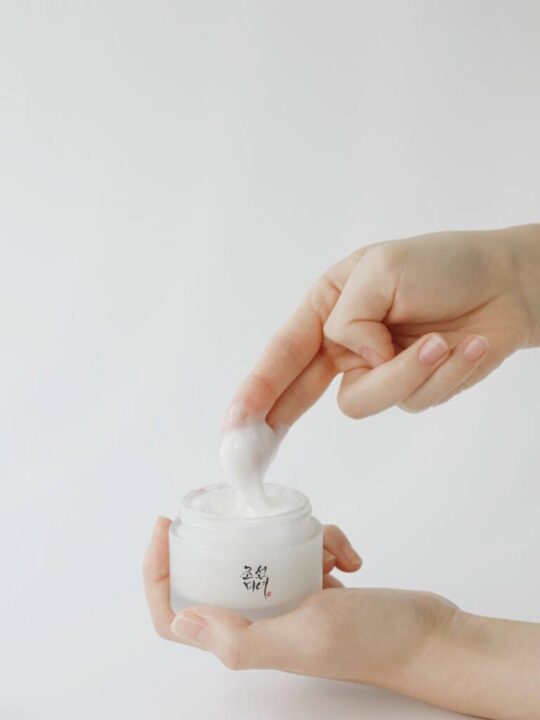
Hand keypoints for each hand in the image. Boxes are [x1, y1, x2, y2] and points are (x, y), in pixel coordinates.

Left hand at [143, 516, 361, 641]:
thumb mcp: (303, 638)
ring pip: (264, 554)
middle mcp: (262, 621)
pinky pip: (303, 550)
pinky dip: (324, 542)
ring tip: (321, 542)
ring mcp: (290, 602)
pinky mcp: (318, 586)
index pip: (177, 616)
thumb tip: (182, 620)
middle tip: (231, 509)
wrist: (433, 638)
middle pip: (215, 576)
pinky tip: (346, 556)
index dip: (158, 576)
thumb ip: (242, 639)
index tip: (165, 527)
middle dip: (220, 540)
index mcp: (247, 639)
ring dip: (290, 538)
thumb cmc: (372, 643)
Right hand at [226, 224, 539, 427]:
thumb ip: (351, 319)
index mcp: (328, 307)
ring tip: (442, 342)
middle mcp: (345, 342)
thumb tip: (357, 360)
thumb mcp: (381, 271)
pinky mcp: (413, 389)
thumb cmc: (444, 265)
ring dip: (407, 374)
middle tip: (255, 447)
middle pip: (299, 391)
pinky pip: (413, 401)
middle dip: (278, 416)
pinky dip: (444, 374)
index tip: (234, 424)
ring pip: (365, 402)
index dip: (255, 389)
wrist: (510, 285)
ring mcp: (377, 369)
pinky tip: (469, 346)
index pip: (283, 352)